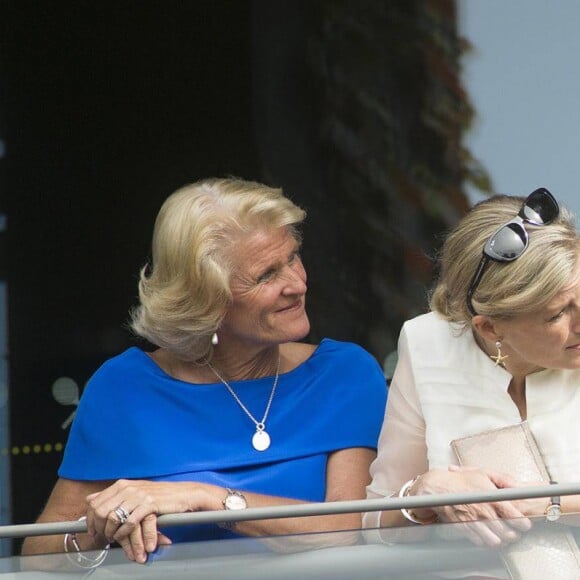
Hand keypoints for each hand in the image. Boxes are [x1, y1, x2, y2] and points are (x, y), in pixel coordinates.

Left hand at [86, 479, 220, 562]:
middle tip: (103, 538)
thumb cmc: (158, 496)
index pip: (95, 502)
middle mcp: (128, 488)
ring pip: (113, 518)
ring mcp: (138, 495)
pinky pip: (129, 522)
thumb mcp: (133, 491)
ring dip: (111, 533)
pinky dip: (125, 533)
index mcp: (122, 485)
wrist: (182, 494)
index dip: (89, 519)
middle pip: (101, 511)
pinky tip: (126, 537)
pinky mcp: (148, 504)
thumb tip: (89, 498)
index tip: (92, 531)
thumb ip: (111, 495)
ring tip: (115, 540)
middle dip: (99, 529)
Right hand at [409, 466, 531, 546]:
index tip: (524, 523)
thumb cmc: (461, 480)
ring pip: (496, 541)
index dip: (523, 523)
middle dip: (514, 534)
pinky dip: (486, 541)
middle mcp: (485, 512)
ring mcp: (475, 522)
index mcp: (493, 498)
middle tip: (513, 530)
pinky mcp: (465, 529)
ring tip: (501, 534)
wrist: (439, 488)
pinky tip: (488, 534)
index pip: (516, 518)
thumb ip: (504, 479)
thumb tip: (519, 486)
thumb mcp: (484, 473)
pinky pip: (481, 542)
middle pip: (508, 533)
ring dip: (501, 539)